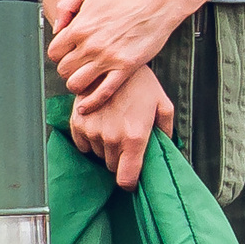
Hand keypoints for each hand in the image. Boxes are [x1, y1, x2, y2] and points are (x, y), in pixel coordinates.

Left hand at [49, 0, 187, 106]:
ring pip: (77, 84)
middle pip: (63, 70)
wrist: (157, 3)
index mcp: (79, 27)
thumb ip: (66, 5)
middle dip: (67, 70)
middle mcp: (90, 45)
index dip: (59, 55)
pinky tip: (86, 106)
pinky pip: (103, 92)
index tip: (67, 54)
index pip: (54, 53)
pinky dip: (92, 102)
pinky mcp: (125, 68)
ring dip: (77, 85)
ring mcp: (108, 58)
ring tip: (84, 81)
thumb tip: (57, 28)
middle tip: (77, 68)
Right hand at [67, 64, 173, 189]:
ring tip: (115, 126)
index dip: (129, 183)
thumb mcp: (162, 104)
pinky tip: (101, 123)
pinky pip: (83, 144)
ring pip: (98, 155)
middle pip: (112, 166)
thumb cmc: (140, 82)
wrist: (112, 61)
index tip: (131, 180)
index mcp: (134, 137)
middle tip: (127, 140)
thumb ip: (166, 130)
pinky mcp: (78, 123)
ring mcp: (92, 131)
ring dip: (106, 147)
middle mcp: (111, 138)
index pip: (126, 178)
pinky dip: (90, 139)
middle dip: (120, 159)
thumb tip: (166, 147)